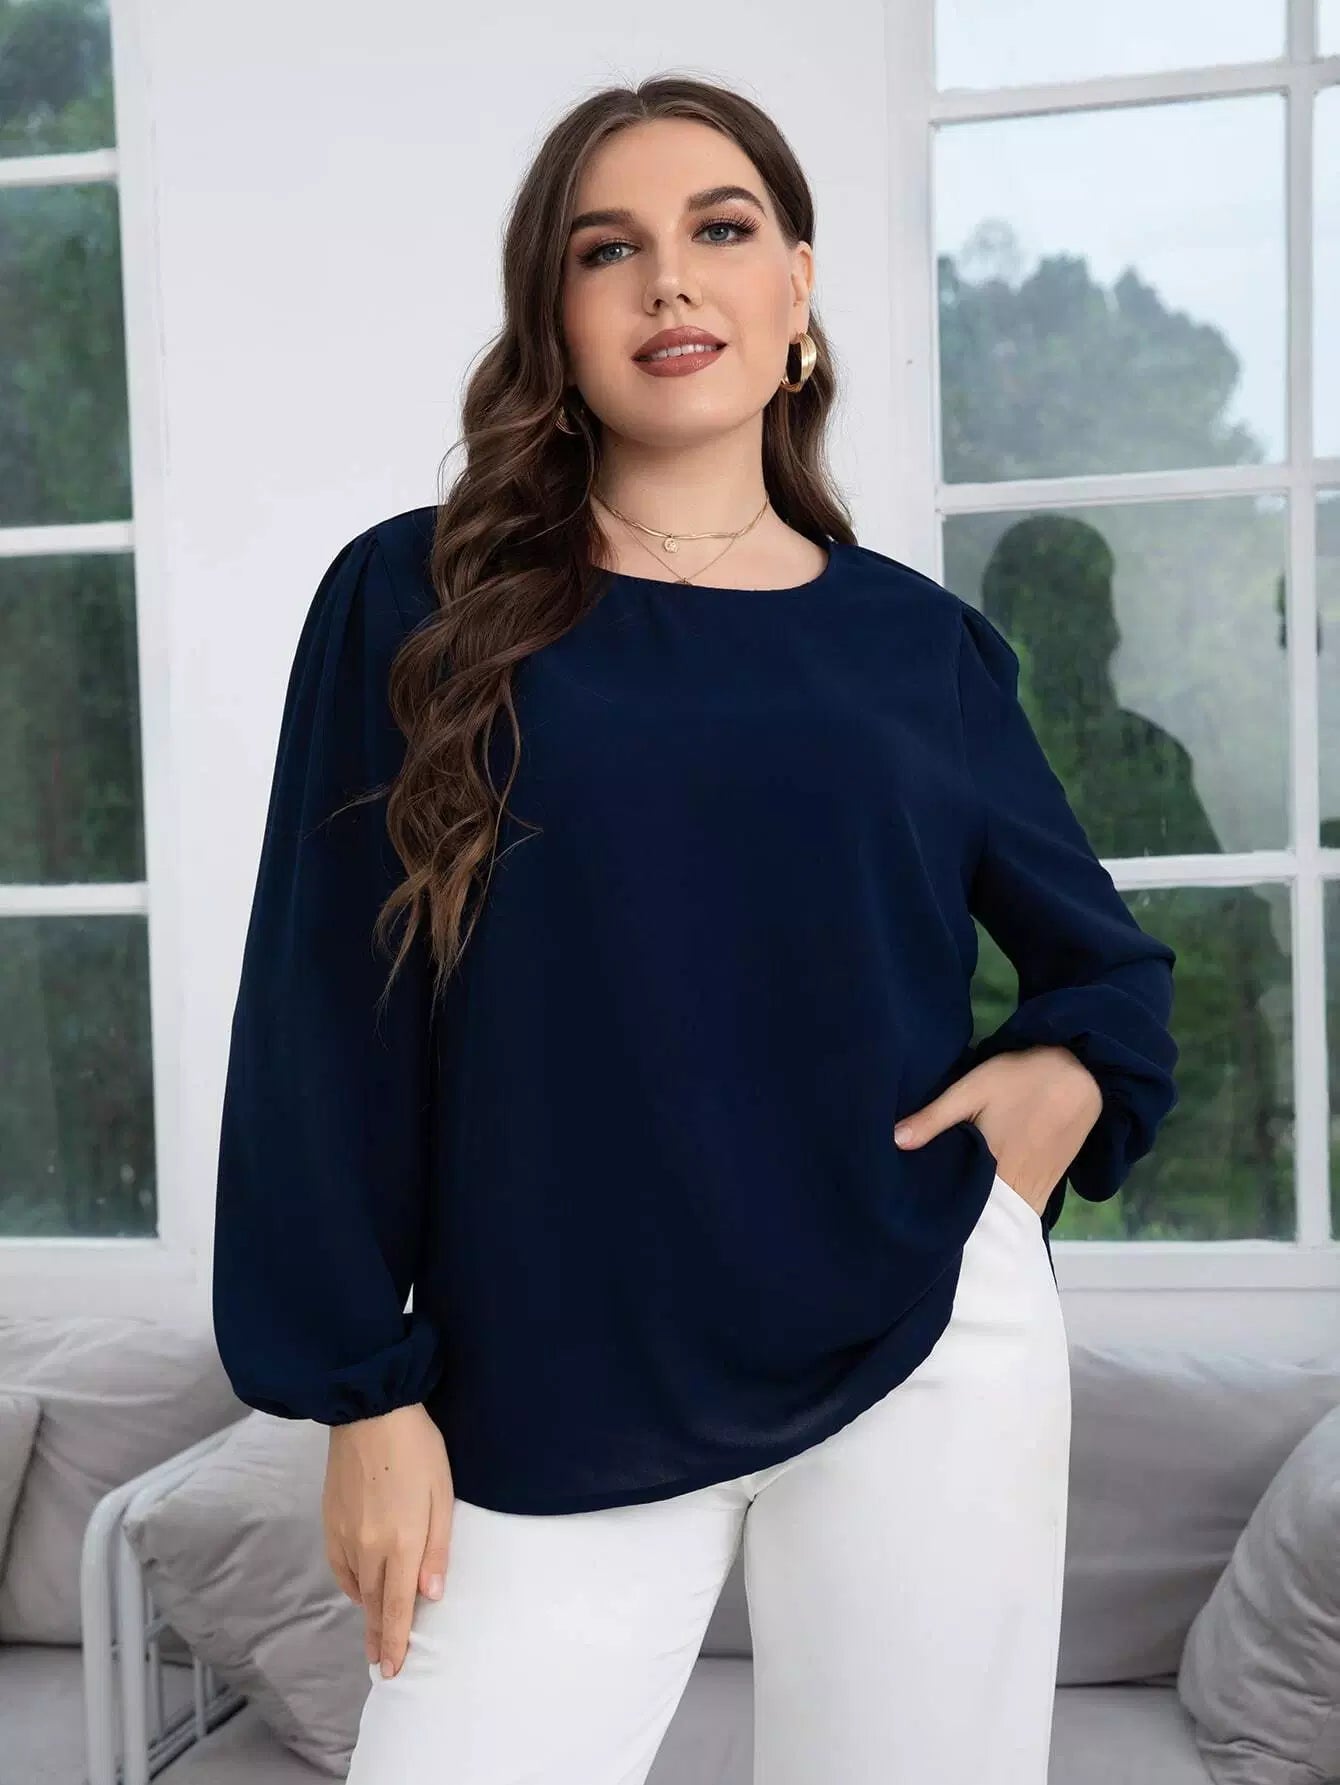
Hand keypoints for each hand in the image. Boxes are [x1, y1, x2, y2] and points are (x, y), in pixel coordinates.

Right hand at [322, 1402, 453, 1678]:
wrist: (369, 1412)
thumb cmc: (417, 1449)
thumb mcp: (441, 1494)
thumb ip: (437, 1548)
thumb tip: (432, 1593)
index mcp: (400, 1542)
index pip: (398, 1607)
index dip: (397, 1642)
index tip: (393, 1670)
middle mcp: (367, 1547)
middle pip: (374, 1605)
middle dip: (380, 1637)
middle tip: (383, 1666)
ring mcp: (344, 1536)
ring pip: (358, 1588)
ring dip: (368, 1613)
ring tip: (375, 1635)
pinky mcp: (330, 1522)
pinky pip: (341, 1567)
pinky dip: (352, 1585)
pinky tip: (361, 1591)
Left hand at [893, 1044, 1101, 1214]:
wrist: (1082, 1071)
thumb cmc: (1021, 1078)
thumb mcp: (972, 1088)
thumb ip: (935, 1117)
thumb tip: (895, 1142)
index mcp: (994, 1169)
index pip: (964, 1210)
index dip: (942, 1214)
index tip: (921, 1214)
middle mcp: (1019, 1188)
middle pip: (985, 1218)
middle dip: (961, 1217)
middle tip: (932, 1212)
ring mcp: (1040, 1188)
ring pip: (1007, 1216)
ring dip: (986, 1215)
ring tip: (956, 1206)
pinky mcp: (1053, 1182)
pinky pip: (1025, 1206)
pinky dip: (1007, 1207)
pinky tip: (987, 1196)